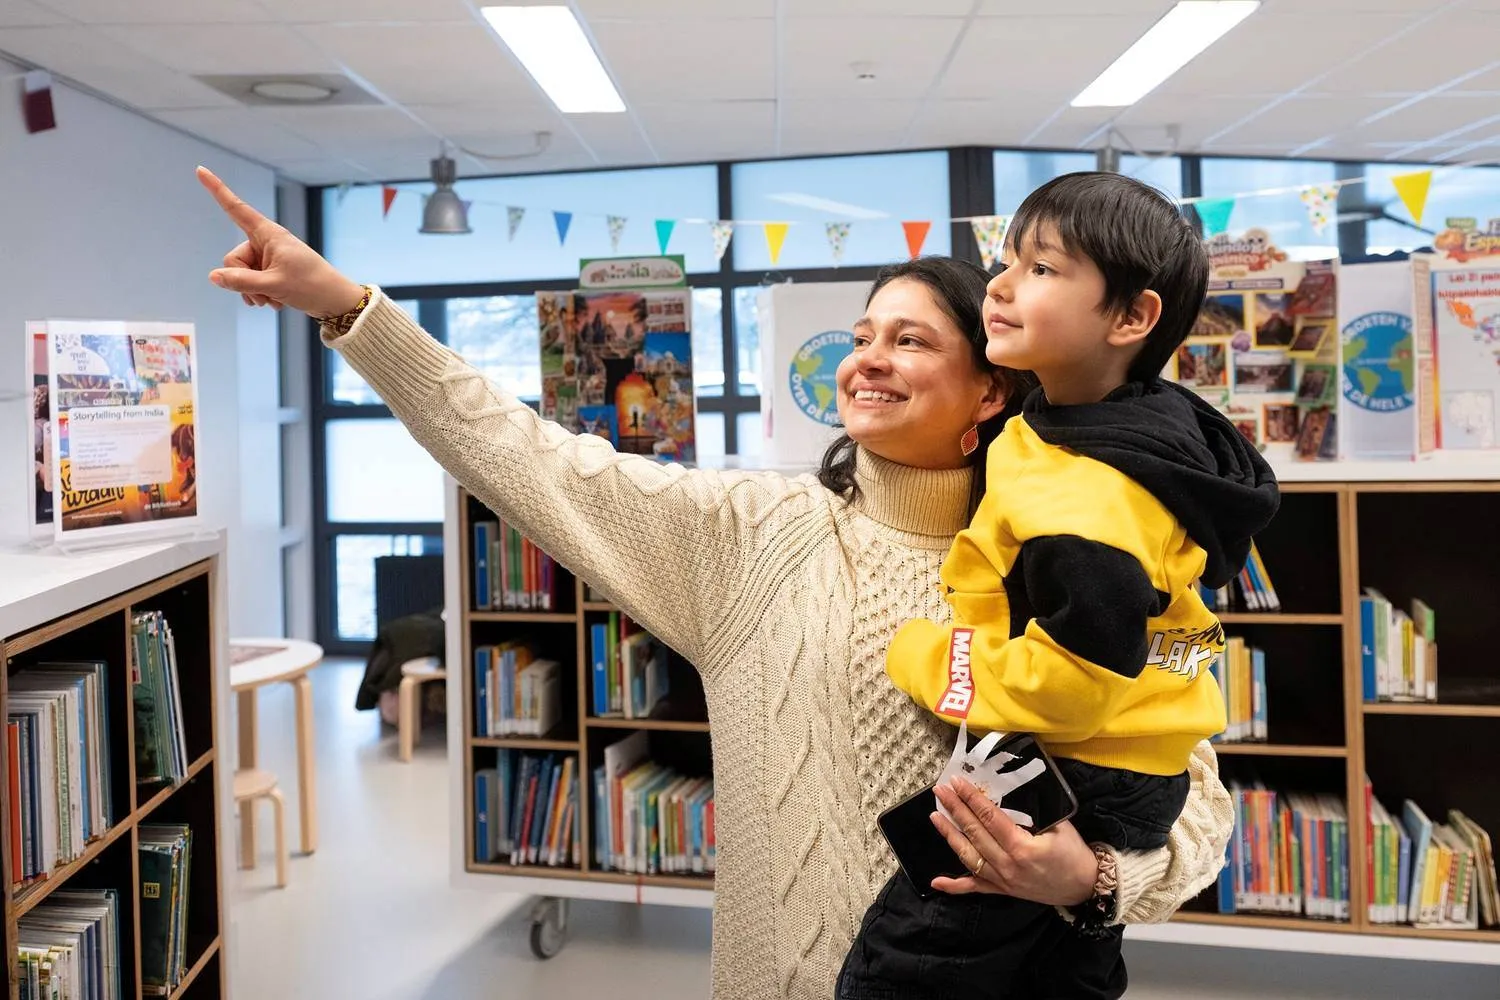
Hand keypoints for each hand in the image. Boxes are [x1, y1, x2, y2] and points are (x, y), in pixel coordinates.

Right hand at [196, 166, 365, 317]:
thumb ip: (241, 281)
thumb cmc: (311, 286)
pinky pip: (251, 282)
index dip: (217, 189)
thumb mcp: (273, 285)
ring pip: (241, 274)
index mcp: (269, 234)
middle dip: (244, 280)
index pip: (236, 208)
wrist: (336, 301)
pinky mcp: (272, 271)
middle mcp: (266, 241)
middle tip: (267, 294)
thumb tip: (214, 276)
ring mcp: (269, 257)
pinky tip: (276, 302)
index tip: (200, 170)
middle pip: (234, 258)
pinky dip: (261, 294)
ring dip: (254, 291)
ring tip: (275, 299)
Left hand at [929, 775, 1097, 906]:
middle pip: (975, 833)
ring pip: (968, 857)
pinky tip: (936, 882)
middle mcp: (1007, 864)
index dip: (971, 798)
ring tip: (935, 817)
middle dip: (955, 809)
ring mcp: (1002, 880)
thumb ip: (1031, 814)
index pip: (989, 817)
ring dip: (950, 836)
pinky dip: (955, 886)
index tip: (957, 782)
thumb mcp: (1058, 826)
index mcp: (1021, 847)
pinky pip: (975, 888)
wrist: (1086, 887)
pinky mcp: (1003, 891)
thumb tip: (1005, 796)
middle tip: (940, 791)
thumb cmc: (1074, 853)